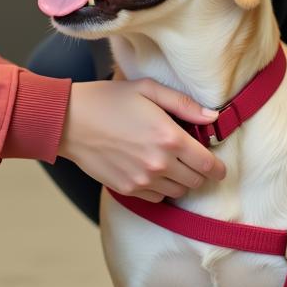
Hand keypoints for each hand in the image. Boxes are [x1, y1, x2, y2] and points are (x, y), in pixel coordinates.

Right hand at [59, 79, 226, 201]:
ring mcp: (142, 180)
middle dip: (199, 171)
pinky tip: (151, 171)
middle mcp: (159, 163)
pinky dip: (160, 188)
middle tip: (190, 158)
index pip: (208, 164)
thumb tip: (212, 117)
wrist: (69, 121)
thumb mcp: (147, 89)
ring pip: (178, 191)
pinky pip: (157, 198)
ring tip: (169, 162)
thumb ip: (183, 104)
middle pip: (196, 181)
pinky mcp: (127, 189)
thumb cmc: (108, 100)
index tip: (218, 165)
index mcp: (169, 137)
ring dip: (180, 180)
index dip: (218, 167)